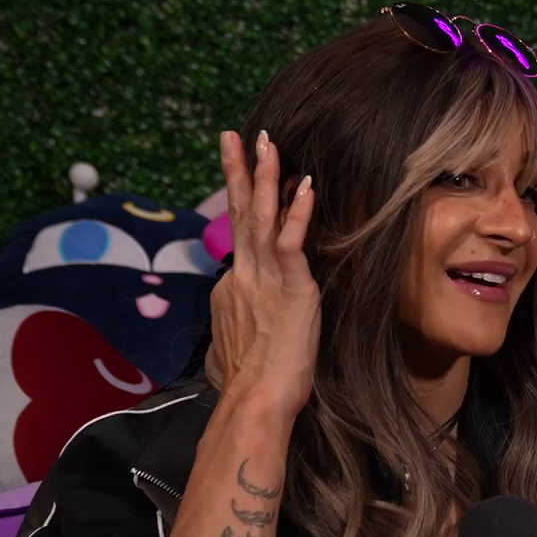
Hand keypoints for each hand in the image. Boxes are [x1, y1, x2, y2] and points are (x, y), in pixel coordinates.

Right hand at [205, 129, 319, 416]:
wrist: (255, 401)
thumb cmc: (250, 386)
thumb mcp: (235, 347)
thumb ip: (236, 329)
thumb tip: (231, 337)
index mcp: (234, 286)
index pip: (242, 239)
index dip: (247, 205)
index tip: (250, 176)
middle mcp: (243, 275)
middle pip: (239, 213)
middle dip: (237, 171)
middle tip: (234, 135)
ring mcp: (263, 278)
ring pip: (260, 216)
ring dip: (264, 176)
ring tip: (265, 142)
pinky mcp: (289, 287)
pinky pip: (290, 242)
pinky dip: (297, 212)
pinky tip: (305, 184)